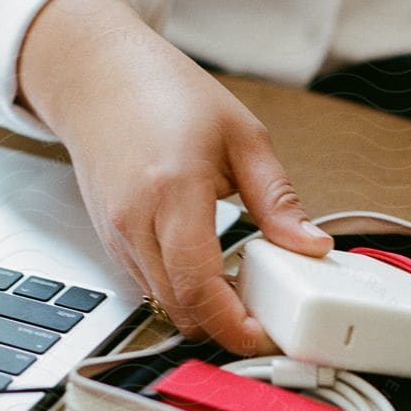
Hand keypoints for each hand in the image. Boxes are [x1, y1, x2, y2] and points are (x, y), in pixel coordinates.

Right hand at [18, 0, 330, 349]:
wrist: (99, 76)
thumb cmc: (165, 93)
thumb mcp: (243, 136)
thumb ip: (278, 200)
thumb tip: (311, 244)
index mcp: (172, 192)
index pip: (200, 287)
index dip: (234, 326)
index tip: (267, 334)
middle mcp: (136, 221)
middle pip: (180, 309)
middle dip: (225, 326)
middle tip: (267, 316)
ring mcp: (116, 235)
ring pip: (163, 304)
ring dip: (203, 310)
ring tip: (243, 288)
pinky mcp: (110, 241)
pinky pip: (147, 285)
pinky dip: (181, 290)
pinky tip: (209, 269)